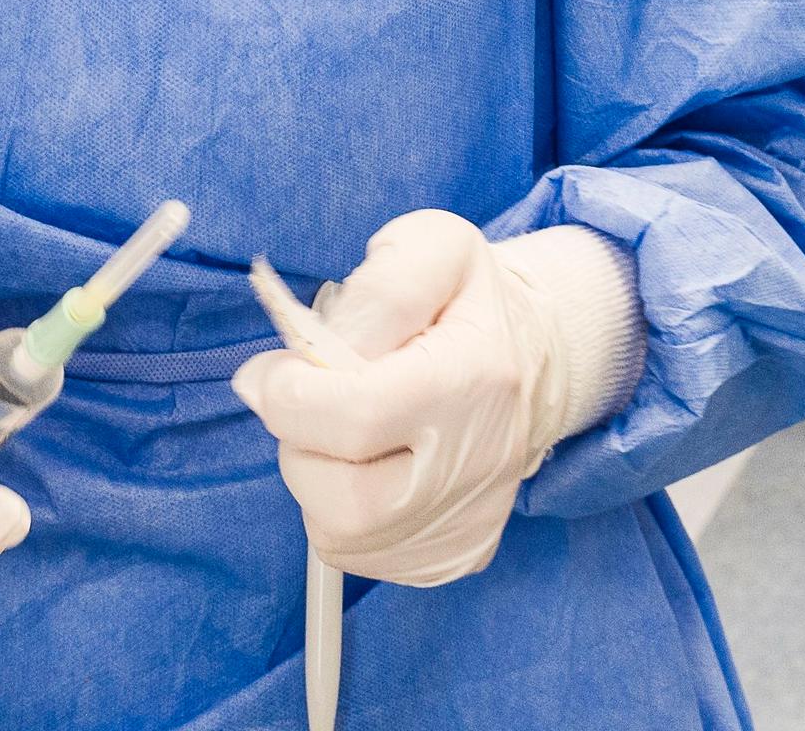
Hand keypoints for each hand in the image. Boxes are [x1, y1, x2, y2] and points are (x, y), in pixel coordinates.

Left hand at [231, 211, 566, 587]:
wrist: (530, 359)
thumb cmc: (464, 302)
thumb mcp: (433, 248)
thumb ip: (374, 289)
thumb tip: (299, 364)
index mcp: (475, 378)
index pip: (356, 417)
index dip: (289, 395)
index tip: (274, 372)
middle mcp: (479, 465)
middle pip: (341, 497)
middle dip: (302, 443)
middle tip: (314, 401)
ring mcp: (468, 520)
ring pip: (338, 532)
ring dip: (318, 478)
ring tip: (346, 432)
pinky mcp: (455, 555)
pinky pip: (355, 554)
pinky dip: (338, 511)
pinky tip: (367, 467)